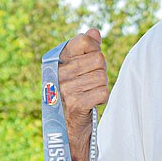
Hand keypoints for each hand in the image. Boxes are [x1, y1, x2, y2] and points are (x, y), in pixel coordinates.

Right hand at [58, 29, 108, 160]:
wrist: (70, 128)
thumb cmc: (78, 93)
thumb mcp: (81, 69)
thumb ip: (88, 49)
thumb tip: (94, 31)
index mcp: (58, 60)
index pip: (85, 40)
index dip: (95, 50)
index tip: (89, 62)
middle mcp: (58, 73)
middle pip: (98, 59)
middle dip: (101, 71)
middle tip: (92, 82)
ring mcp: (65, 89)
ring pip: (102, 76)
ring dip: (102, 85)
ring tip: (91, 92)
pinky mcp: (76, 105)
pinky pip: (103, 92)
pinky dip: (102, 98)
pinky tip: (92, 102)